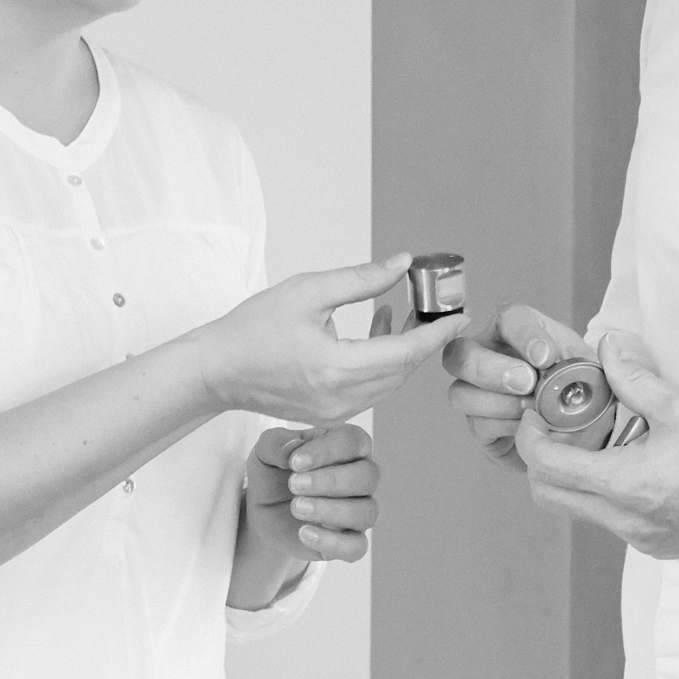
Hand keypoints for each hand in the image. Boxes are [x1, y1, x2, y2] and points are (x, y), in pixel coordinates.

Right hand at [192, 255, 471, 426]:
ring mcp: (337, 412)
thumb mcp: (307, 291)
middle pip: (404, 370)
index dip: (439, 332)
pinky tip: (377, 334)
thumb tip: (402, 263)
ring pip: (391, 383)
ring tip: (406, 315)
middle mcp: (343, 398)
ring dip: (405, 352)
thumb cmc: (252, 329)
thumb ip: (360, 279)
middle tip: (437, 308)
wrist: (217, 371)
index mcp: (338, 368)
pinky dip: (383, 365)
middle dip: (426, 339)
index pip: (407, 352)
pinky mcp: (330, 415)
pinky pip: (372, 390)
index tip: (461, 314)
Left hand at [244, 424, 376, 563]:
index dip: (328, 450)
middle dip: (330, 481)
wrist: (263, 509)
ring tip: (296, 507)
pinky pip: (357, 547)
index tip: (295, 462)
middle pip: (367, 476)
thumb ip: (276, 443)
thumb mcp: (265, 450)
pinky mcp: (349, 541)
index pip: (354, 440)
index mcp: (346, 446)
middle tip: (293, 485)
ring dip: (331, 510)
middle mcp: (360, 478)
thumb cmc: (273, 470)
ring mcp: (358, 511)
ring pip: (366, 512)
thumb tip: (293, 449)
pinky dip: (332, 542)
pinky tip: (304, 533)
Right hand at [441, 303, 590, 470]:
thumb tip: (611, 347)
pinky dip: (505, 429)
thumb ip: (603, 361)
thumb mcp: (597, 372)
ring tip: (533, 412)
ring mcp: (477, 392)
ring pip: (461, 393)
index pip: (509, 319)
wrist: (586, 433)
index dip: (523, 336)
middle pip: (461, 353)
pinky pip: (477, 425)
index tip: (546, 357)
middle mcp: (487, 356)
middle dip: (492, 370)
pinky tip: (529, 429)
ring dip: (498, 404)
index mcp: (516, 332)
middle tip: (527, 384)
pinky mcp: (479, 425)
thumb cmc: (585, 393)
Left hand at [513, 333, 678, 563]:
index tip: (535, 415)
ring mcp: (643, 540)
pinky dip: (603, 493)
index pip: (548, 466)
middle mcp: (629, 521)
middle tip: (554, 428)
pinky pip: (610, 521)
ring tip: (594, 441)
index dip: (529, 437)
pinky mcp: (659, 547)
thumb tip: (605, 348)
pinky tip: (627, 464)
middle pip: (550, 496)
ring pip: (579, 510)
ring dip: (572, 478)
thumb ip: (632, 377)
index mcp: (629, 485)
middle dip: (541, 460)